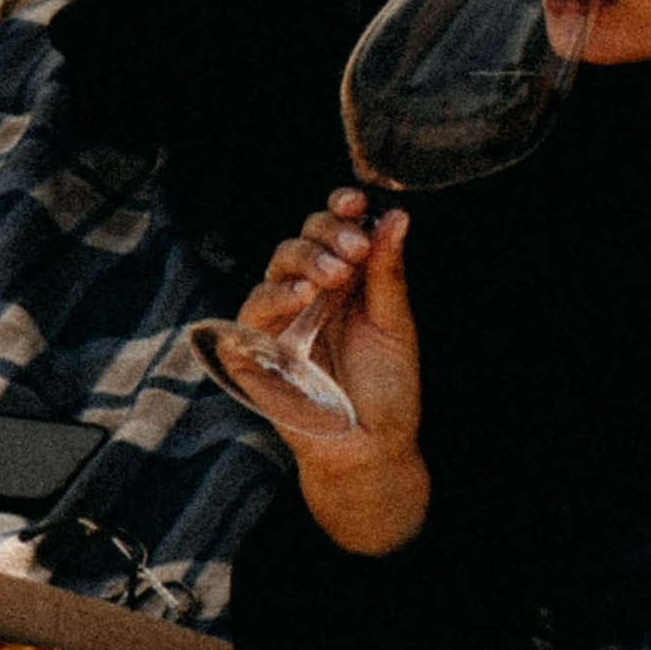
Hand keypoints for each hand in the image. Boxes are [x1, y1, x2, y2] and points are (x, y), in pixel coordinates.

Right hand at [217, 189, 429, 553]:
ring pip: (277, 267)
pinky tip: (303, 296)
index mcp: (345, 285)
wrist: (372, 449)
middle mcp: (311, 296)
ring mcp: (283, 321)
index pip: (333, 233)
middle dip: (326, 234)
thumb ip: (387, 272)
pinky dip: (276, 296)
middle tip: (352, 249)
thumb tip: (395, 216)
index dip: (339, 210)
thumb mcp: (395, 324)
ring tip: (334, 273)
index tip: (356, 200)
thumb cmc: (387, 391)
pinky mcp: (258, 349)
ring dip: (305, 260)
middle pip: (303, 240)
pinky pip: (254, 311)